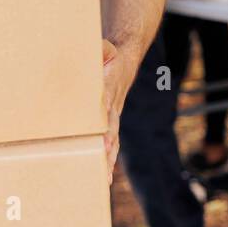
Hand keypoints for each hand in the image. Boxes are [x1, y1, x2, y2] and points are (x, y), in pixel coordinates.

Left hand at [101, 40, 135, 184]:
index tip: (104, 121)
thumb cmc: (109, 56)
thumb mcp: (105, 48)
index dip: (105, 109)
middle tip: (105, 153)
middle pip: (111, 124)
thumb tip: (103, 50)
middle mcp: (114, 103)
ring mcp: (114, 115)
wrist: (125, 63)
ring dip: (109, 157)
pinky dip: (108, 160)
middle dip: (108, 140)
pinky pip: (111, 143)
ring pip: (113, 139)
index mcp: (110, 83)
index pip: (106, 96)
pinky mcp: (111, 123)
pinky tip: (105, 178)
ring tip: (104, 176)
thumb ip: (102, 49)